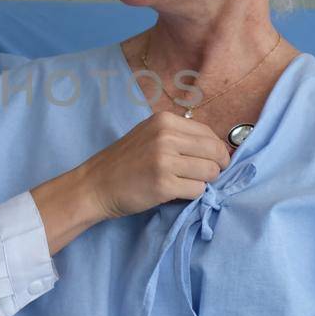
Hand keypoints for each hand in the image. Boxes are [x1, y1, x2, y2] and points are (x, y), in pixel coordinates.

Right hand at [76, 112, 230, 219]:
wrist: (96, 185)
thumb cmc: (124, 162)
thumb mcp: (150, 135)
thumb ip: (179, 136)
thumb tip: (218, 148)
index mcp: (165, 121)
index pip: (209, 134)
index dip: (216, 150)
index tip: (210, 161)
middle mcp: (166, 137)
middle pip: (214, 152)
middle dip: (216, 167)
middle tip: (204, 176)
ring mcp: (165, 161)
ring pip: (210, 172)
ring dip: (204, 182)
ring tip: (186, 183)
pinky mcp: (164, 185)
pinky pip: (198, 190)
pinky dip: (192, 194)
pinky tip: (176, 192)